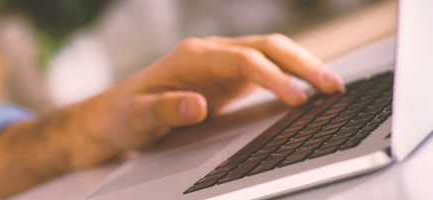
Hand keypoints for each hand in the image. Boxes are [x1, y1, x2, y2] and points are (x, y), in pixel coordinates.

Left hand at [93, 34, 344, 150]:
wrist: (118, 114)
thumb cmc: (128, 115)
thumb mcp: (139, 118)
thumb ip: (166, 110)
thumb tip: (196, 105)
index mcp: (193, 56)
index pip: (244, 60)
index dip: (273, 78)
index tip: (296, 99)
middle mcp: (211, 52)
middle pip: (266, 46)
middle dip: (302, 63)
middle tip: (332, 87)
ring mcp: (222, 61)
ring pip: (272, 52)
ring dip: (303, 65)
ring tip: (334, 87)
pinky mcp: (228, 75)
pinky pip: (268, 67)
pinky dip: (292, 75)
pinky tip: (312, 90)